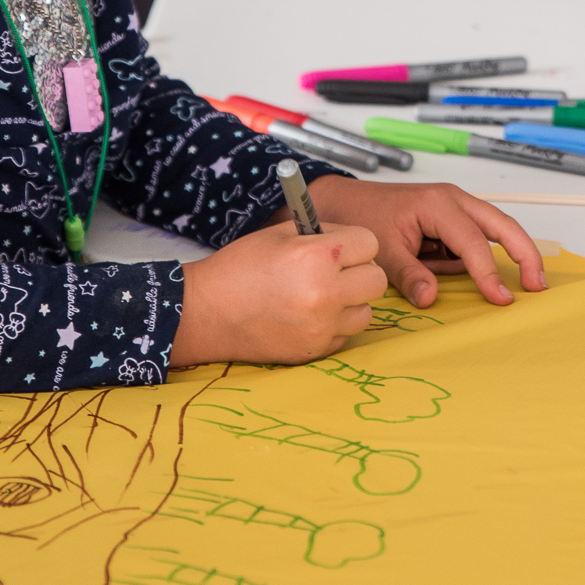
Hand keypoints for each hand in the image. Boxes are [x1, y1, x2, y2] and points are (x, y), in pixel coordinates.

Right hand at [170, 220, 384, 365]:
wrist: (207, 312)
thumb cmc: (239, 268)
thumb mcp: (280, 235)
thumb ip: (322, 234)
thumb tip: (353, 239)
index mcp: (316, 256)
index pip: (369, 244)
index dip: (354, 243)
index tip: (341, 247)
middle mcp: (325, 293)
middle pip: (376, 279)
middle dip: (360, 271)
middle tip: (336, 271)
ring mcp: (321, 326)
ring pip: (366, 311)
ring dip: (351, 302)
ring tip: (321, 296)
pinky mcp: (315, 350)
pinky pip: (345, 334)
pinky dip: (333, 325)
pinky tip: (307, 316)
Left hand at [299, 175, 546, 309]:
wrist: (345, 202)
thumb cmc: (362, 217)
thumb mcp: (383, 249)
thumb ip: (408, 274)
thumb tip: (430, 299)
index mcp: (438, 204)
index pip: (473, 242)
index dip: (489, 273)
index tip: (502, 299)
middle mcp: (453, 201)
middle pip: (502, 225)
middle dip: (525, 253)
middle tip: (539, 285)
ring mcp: (455, 208)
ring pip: (495, 229)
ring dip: (513, 253)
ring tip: (528, 283)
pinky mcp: (452, 221)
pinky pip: (476, 239)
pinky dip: (484, 257)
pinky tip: (488, 278)